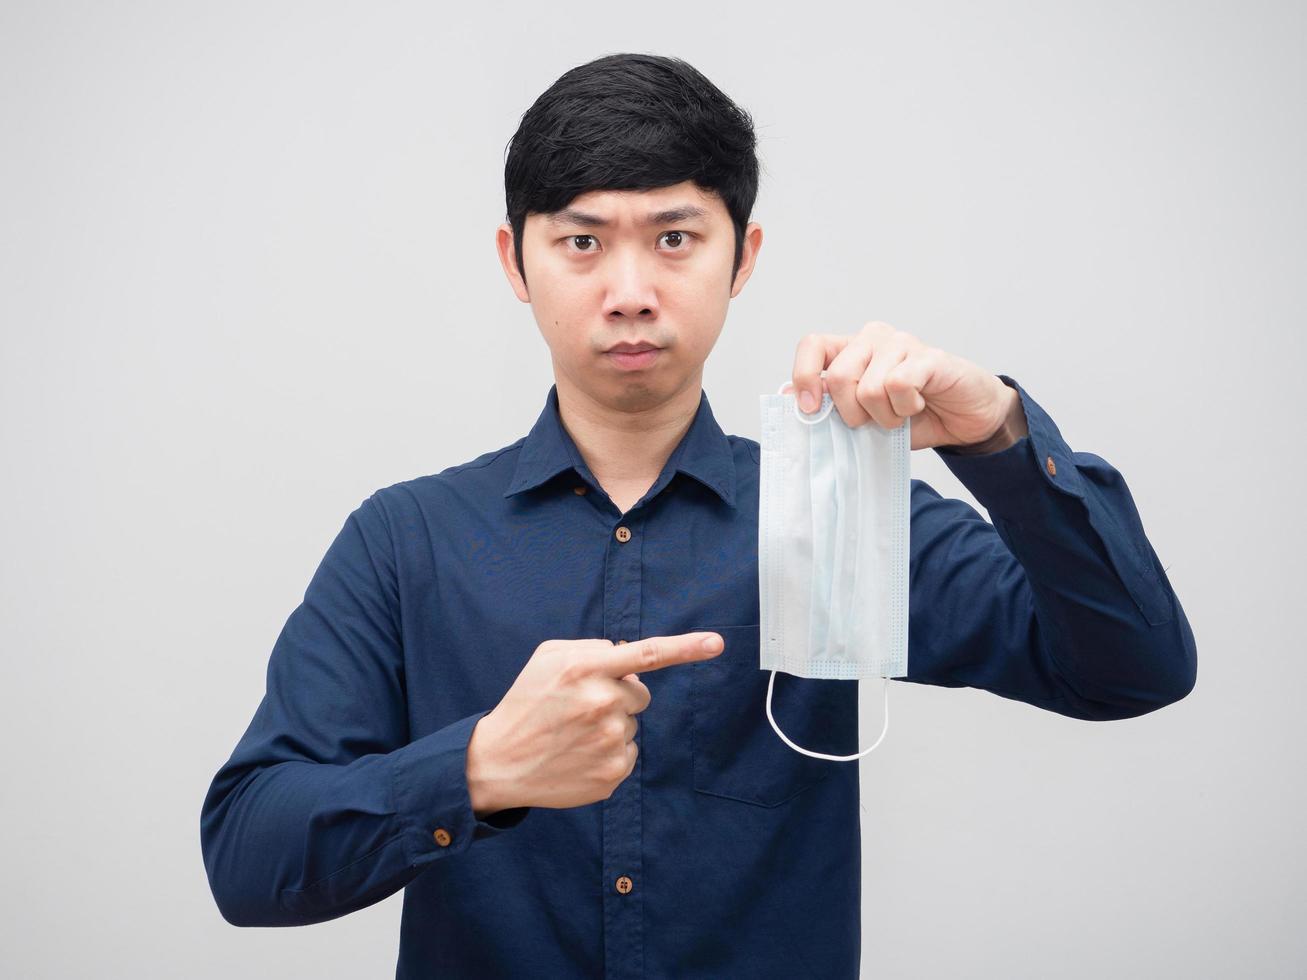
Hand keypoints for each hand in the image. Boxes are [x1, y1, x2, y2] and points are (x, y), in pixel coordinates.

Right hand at [466, 632, 723, 813]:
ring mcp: (609, 741)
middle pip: (641, 694)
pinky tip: (579, 754)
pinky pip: (629, 753)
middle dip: (619, 696)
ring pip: (633, 725)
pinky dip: (609, 753)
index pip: (647, 654)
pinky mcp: (612, 773)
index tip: (717, 643)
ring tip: (573, 733)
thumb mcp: (548, 658)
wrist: (499, 761)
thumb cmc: (526, 702)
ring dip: (611, 725)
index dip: (686, 647)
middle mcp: (601, 702)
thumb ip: (592, 648)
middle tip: (581, 708)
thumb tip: (629, 655)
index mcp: (585, 668)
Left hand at [788, 321, 1027, 451]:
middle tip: (874, 422)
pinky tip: (918, 405)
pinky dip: (906, 408)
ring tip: (901, 414)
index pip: (813, 346)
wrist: (964, 419)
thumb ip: (829, 405)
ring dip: (885, 416)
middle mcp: (873, 339)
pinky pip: (899, 385)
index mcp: (851, 350)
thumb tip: (790, 397)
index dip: (805, 376)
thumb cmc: (912, 416)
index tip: (811, 409)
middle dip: (853, 413)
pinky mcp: (929, 357)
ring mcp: (902, 343)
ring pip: (869, 387)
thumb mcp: (863, 416)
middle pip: (839, 376)